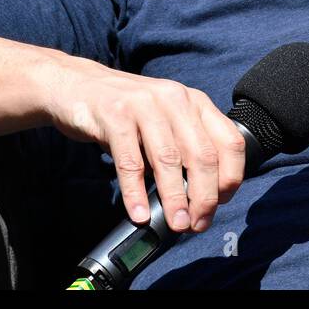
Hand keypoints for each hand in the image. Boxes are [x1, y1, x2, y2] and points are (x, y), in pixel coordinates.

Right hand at [45, 60, 245, 231]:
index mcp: (195, 102)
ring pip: (168, 159)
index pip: (230, 141)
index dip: (231, 177)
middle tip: (198, 222)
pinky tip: (140, 213)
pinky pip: (130, 162)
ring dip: (175, 198)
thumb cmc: (127, 111)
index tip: (221, 202)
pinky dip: (136, 192)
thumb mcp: (166, 120)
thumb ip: (185, 148)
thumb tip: (199, 197)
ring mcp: (144, 104)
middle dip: (205, 196)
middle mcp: (175, 99)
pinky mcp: (114, 114)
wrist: (77, 85)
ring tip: (177, 223)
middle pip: (202, 155)